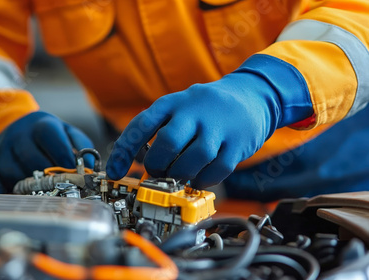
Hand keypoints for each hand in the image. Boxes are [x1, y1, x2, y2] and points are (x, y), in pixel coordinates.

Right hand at [0, 111, 93, 192]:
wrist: (14, 127)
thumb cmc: (47, 137)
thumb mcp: (67, 133)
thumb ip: (82, 147)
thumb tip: (88, 168)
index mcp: (41, 125)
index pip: (52, 140)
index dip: (65, 159)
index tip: (76, 175)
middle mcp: (18, 136)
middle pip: (34, 161)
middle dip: (51, 178)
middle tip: (63, 189)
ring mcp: (1, 152)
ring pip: (16, 176)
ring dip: (32, 188)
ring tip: (44, 192)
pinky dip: (9, 195)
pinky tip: (22, 197)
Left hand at [106, 55, 311, 188]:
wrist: (253, 95)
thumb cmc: (205, 109)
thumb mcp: (179, 107)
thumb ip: (158, 128)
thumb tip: (136, 160)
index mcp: (173, 102)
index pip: (141, 125)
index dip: (124, 151)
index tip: (114, 172)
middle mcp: (194, 111)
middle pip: (167, 143)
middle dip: (157, 165)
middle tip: (158, 172)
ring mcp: (217, 127)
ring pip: (190, 161)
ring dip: (179, 175)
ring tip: (178, 175)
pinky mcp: (237, 144)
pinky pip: (215, 171)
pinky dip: (202, 180)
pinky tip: (198, 177)